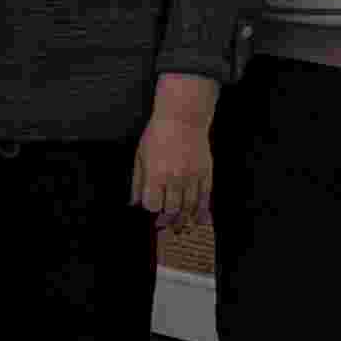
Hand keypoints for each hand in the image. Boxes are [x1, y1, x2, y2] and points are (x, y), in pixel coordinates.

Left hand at [132, 106, 214, 225]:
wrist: (183, 117)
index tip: (152, 206)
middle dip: (167, 217)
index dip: (151, 208)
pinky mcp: (206, 172)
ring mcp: (192, 176)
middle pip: (172, 209)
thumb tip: (134, 203)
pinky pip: (205, 196)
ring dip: (184, 217)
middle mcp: (175, 177)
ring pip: (189, 206)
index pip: (152, 204)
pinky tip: (198, 215)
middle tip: (165, 221)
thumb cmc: (159, 134)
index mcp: (155, 174)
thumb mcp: (140, 156)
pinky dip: (201, 209)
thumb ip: (137, 182)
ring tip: (180, 223)